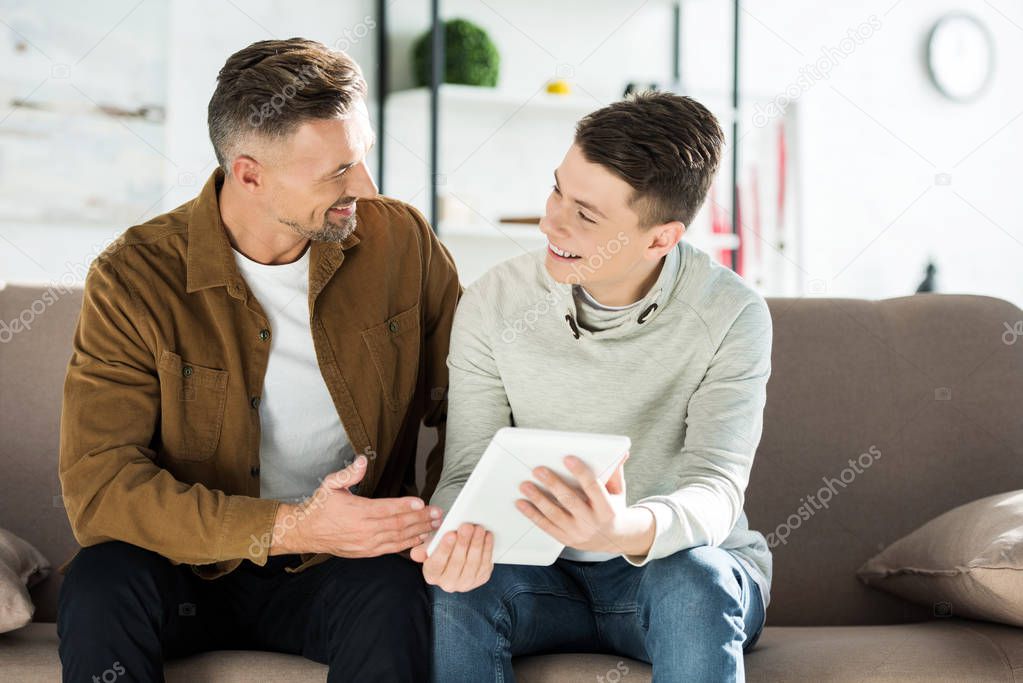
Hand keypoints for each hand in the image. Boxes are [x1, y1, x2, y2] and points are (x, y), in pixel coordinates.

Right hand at [269, 455, 442, 557]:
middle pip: (398, 524)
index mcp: (357, 512)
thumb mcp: (330, 484)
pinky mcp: (367, 552)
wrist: (307, 532)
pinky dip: (408, 544)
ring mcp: (367, 543)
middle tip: (438, 513)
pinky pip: (392, 549)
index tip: (422, 502)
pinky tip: (420, 538)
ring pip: (398, 538)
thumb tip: (362, 460)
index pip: (387, 509)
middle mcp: (364, 530)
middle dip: (421, 518)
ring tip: (435, 524)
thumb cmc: (320, 507)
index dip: (406, 505)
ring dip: (419, 531)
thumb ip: (348, 473)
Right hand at [410, 523, 493, 592]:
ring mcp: (465, 583)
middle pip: (457, 563)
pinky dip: (487, 549)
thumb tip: (416, 553)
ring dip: (477, 544)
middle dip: (463, 543)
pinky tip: (487, 537)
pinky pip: (485, 564)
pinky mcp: (480, 579)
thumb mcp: (429, 548)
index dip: (444, 549)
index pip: (436, 564)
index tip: (450, 534)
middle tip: (467, 526)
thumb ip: (422, 549)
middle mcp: (448, 583)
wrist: (456, 560)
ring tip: (478, 529)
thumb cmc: (441, 551)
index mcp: (432, 575)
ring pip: (473, 563)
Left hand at [515, 454, 654, 556]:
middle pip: (570, 501)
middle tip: (538, 470)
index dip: (580, 472)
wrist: (613, 539)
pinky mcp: (565, 539)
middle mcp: (592, 523)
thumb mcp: (618, 491)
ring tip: (525, 485)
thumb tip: (622, 450)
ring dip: (538, 499)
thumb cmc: (612, 509)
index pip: (593, 487)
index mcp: (607, 509)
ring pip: (555, 514)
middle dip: (553, 484)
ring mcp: (577, 533)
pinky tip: (521, 504)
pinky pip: (546, 526)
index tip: (567, 458)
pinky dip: (532, 514)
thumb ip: (615, 471)